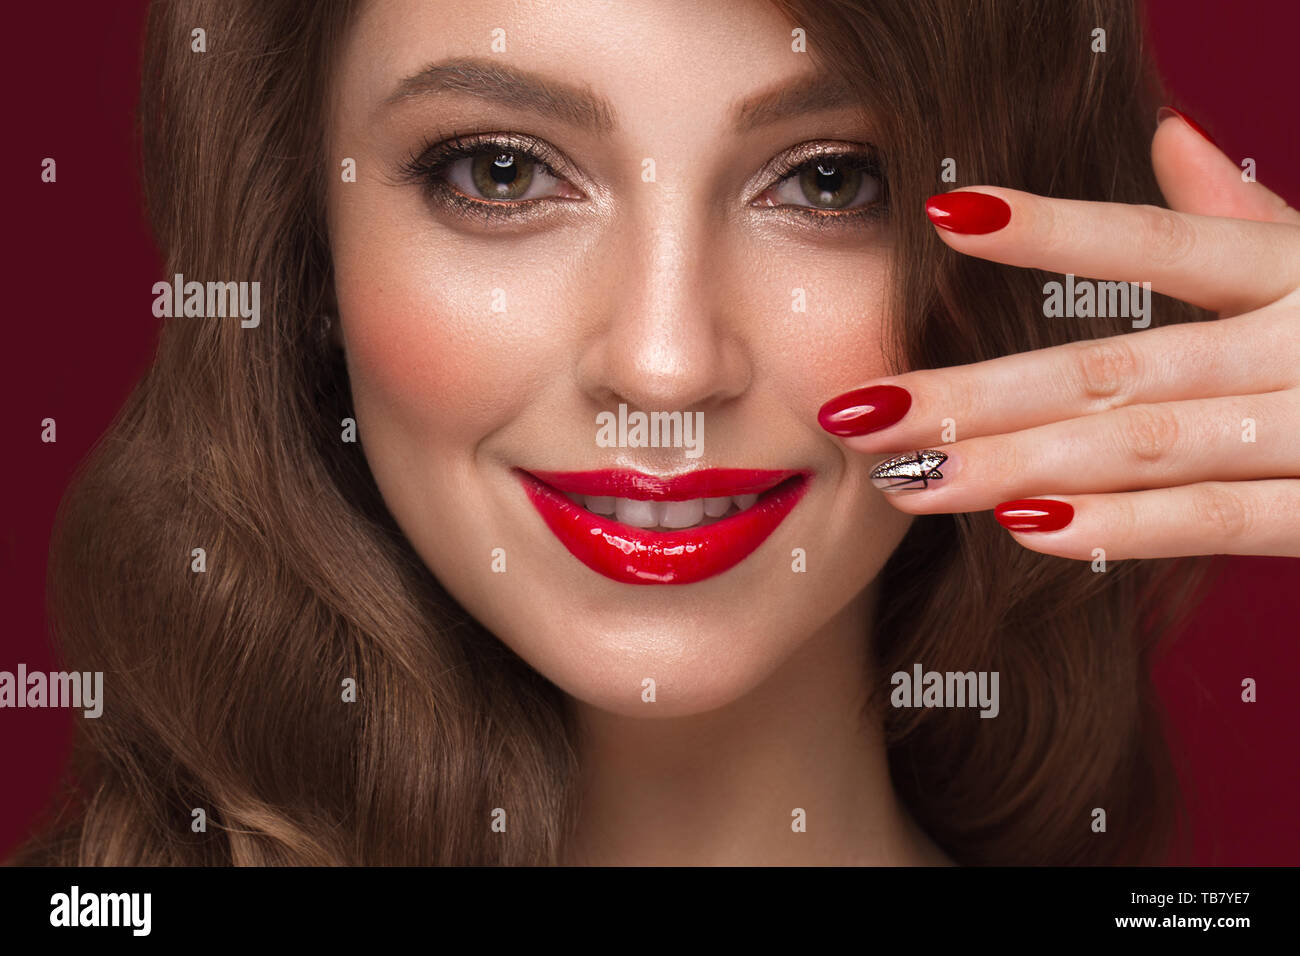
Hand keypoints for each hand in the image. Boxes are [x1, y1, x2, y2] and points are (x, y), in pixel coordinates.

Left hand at [817, 108, 1299, 559]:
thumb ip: (1258, 218)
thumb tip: (1168, 134)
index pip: (1166, 241)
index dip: (1055, 229)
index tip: (943, 216)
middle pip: (1117, 364)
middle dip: (976, 391)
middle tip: (858, 409)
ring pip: (1148, 445)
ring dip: (1016, 465)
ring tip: (907, 480)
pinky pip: (1226, 522)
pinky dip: (1129, 528)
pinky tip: (1028, 531)